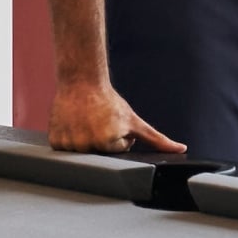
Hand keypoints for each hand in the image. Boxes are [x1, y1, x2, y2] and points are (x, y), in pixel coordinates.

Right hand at [47, 77, 183, 155]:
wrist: (81, 83)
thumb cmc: (110, 102)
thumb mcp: (135, 122)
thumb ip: (158, 139)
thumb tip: (182, 149)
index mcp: (107, 142)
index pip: (117, 152)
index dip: (118, 139)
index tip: (112, 124)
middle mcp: (86, 146)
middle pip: (100, 155)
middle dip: (103, 142)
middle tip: (99, 123)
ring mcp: (69, 144)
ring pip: (83, 154)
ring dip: (87, 141)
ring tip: (87, 123)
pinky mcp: (55, 142)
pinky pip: (66, 150)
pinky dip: (71, 140)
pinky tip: (75, 125)